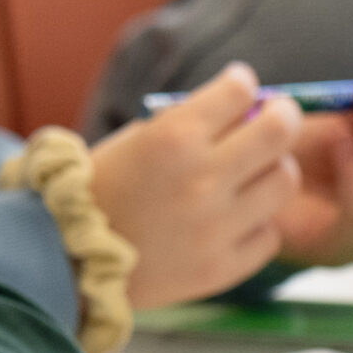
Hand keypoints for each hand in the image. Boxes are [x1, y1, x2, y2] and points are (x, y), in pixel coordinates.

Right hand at [90, 64, 299, 306]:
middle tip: (276, 118)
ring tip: (251, 175)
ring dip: (271, 171)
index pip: (241, 90)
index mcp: (173, 138)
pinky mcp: (221, 268)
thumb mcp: (138, 140)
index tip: (239, 88)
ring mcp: (215, 228)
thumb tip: (250, 109)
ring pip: (284, 182)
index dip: (242, 84)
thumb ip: (191, 123)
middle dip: (282, 116)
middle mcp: (201, 180)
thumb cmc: (104, 188)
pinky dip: (255, 224)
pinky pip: (269, 234)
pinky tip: (232, 220)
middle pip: (280, 131)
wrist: (69, 258)